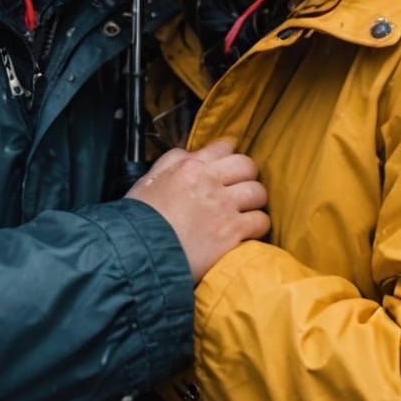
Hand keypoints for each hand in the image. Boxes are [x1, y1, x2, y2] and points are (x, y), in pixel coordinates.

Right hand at [128, 139, 267, 282]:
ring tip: (246, 211)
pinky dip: (257, 226)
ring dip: (254, 201)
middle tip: (241, 188)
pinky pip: (261, 221)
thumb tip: (189, 153)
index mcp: (189, 167)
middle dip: (247, 176)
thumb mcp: (148, 180)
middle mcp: (209, 182)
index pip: (223, 147)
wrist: (140, 253)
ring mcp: (223, 207)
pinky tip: (247, 231)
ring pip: (258, 193)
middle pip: (247, 166)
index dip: (228, 157)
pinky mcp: (232, 232)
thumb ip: (170, 162)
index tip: (228, 168)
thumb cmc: (139, 219)